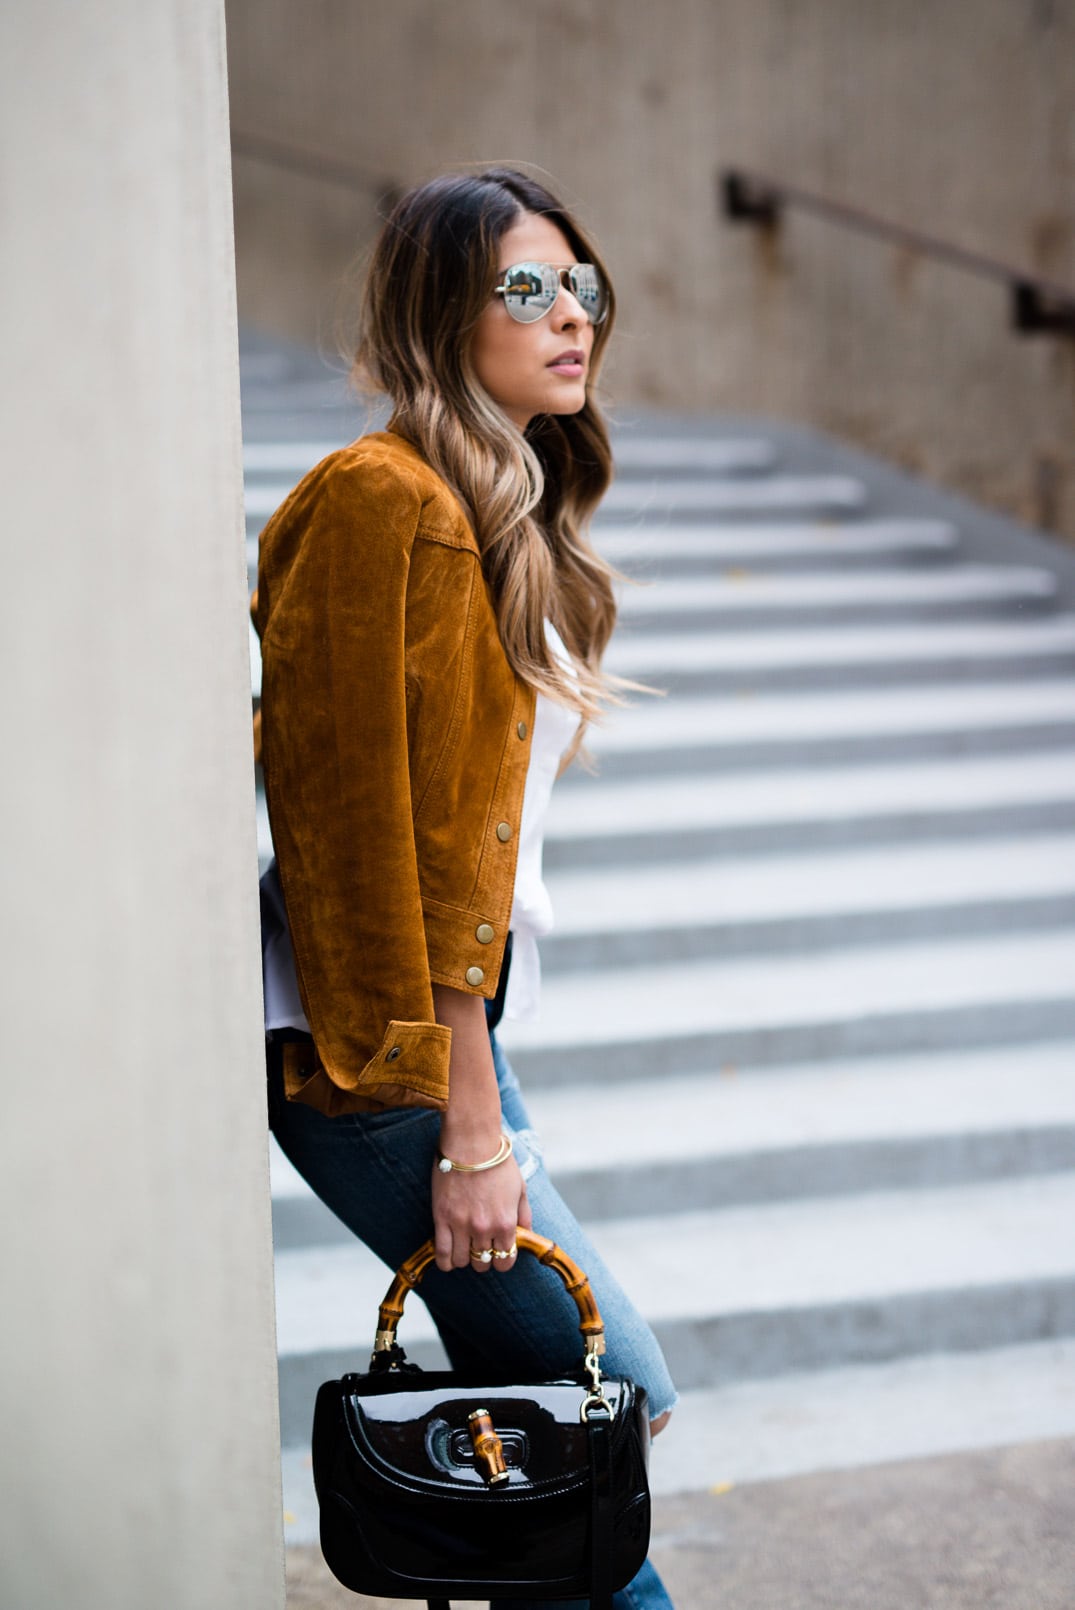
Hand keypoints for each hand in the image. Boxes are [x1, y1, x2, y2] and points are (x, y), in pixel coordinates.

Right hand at [431, 1148, 532, 1273]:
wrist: (471, 1143)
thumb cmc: (498, 1162)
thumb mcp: (520, 1188)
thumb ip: (524, 1215)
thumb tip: (526, 1234)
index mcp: (506, 1223)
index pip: (505, 1261)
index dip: (503, 1259)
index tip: (498, 1251)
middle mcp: (484, 1229)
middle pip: (483, 1263)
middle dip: (483, 1258)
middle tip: (480, 1245)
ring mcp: (461, 1225)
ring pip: (461, 1262)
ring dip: (464, 1258)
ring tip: (464, 1247)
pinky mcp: (442, 1219)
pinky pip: (442, 1254)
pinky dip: (445, 1261)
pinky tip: (448, 1258)